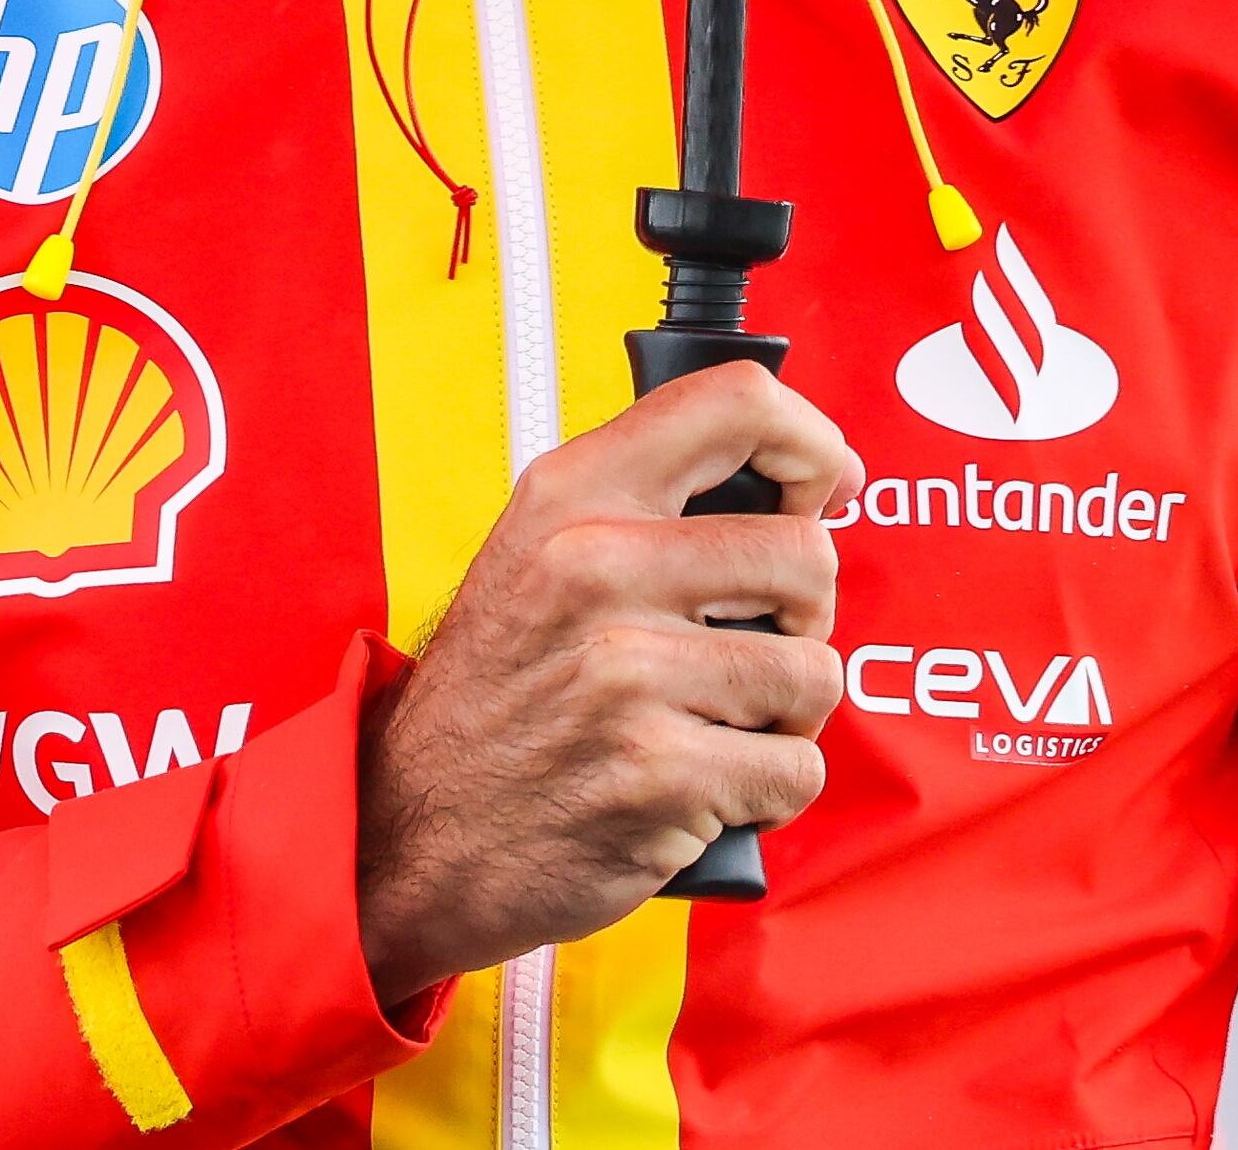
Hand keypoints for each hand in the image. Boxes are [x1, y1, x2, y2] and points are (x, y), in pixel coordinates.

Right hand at [355, 364, 854, 1001]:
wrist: (415, 832)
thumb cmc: (498, 695)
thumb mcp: (535, 555)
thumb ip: (644, 504)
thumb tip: (800, 479)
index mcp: (571, 495)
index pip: (738, 404)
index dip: (811, 442)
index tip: (822, 487)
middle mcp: (594, 567)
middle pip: (808, 555)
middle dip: (802, 616)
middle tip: (743, 647)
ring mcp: (626, 672)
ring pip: (816, 673)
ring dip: (783, 716)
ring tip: (709, 724)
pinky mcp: (659, 772)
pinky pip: (797, 769)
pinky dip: (765, 792)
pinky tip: (697, 786)